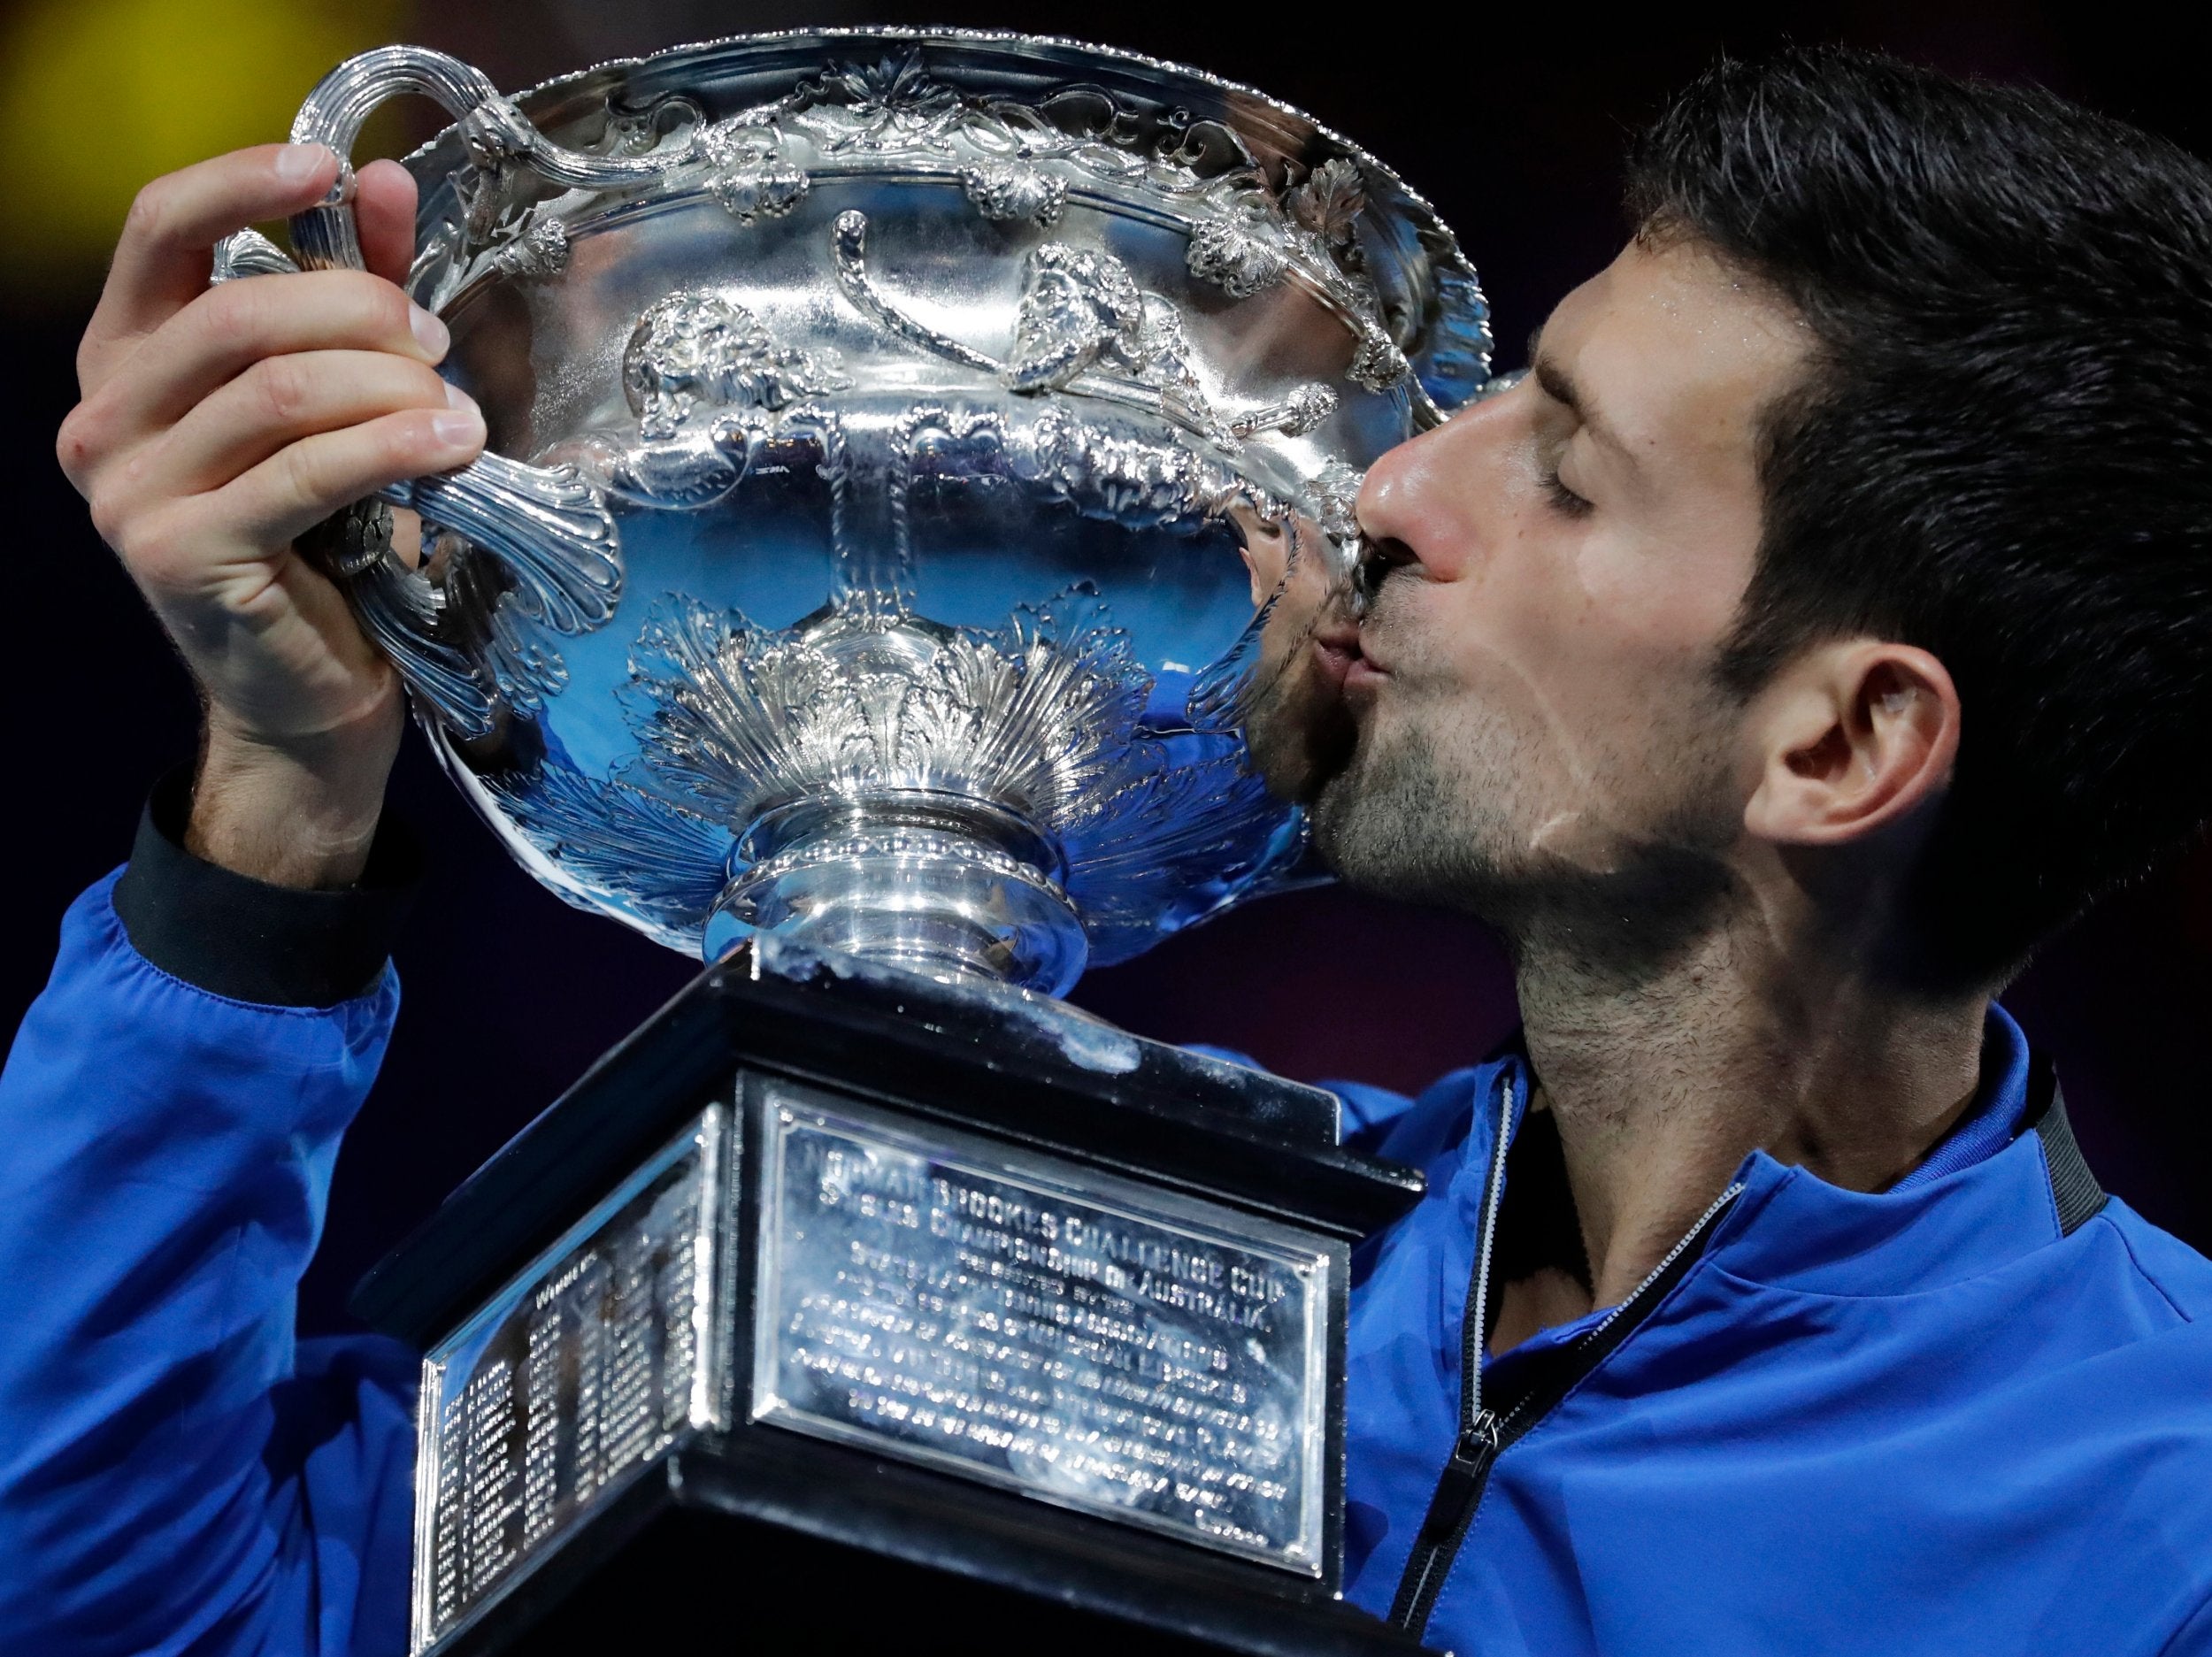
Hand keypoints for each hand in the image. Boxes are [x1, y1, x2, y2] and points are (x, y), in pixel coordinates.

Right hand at [57, 144, 485, 886]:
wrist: (308, 696)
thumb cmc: (329, 548)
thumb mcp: (342, 404)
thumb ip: (352, 292)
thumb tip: (382, 181)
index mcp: (127, 361)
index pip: (158, 231)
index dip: (241, 183)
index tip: (329, 169)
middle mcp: (105, 417)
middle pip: (239, 312)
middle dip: (359, 312)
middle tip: (436, 343)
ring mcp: (130, 490)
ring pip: (279, 391)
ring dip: (389, 386)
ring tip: (460, 409)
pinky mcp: (181, 553)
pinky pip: (305, 473)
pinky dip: (393, 447)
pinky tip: (455, 443)